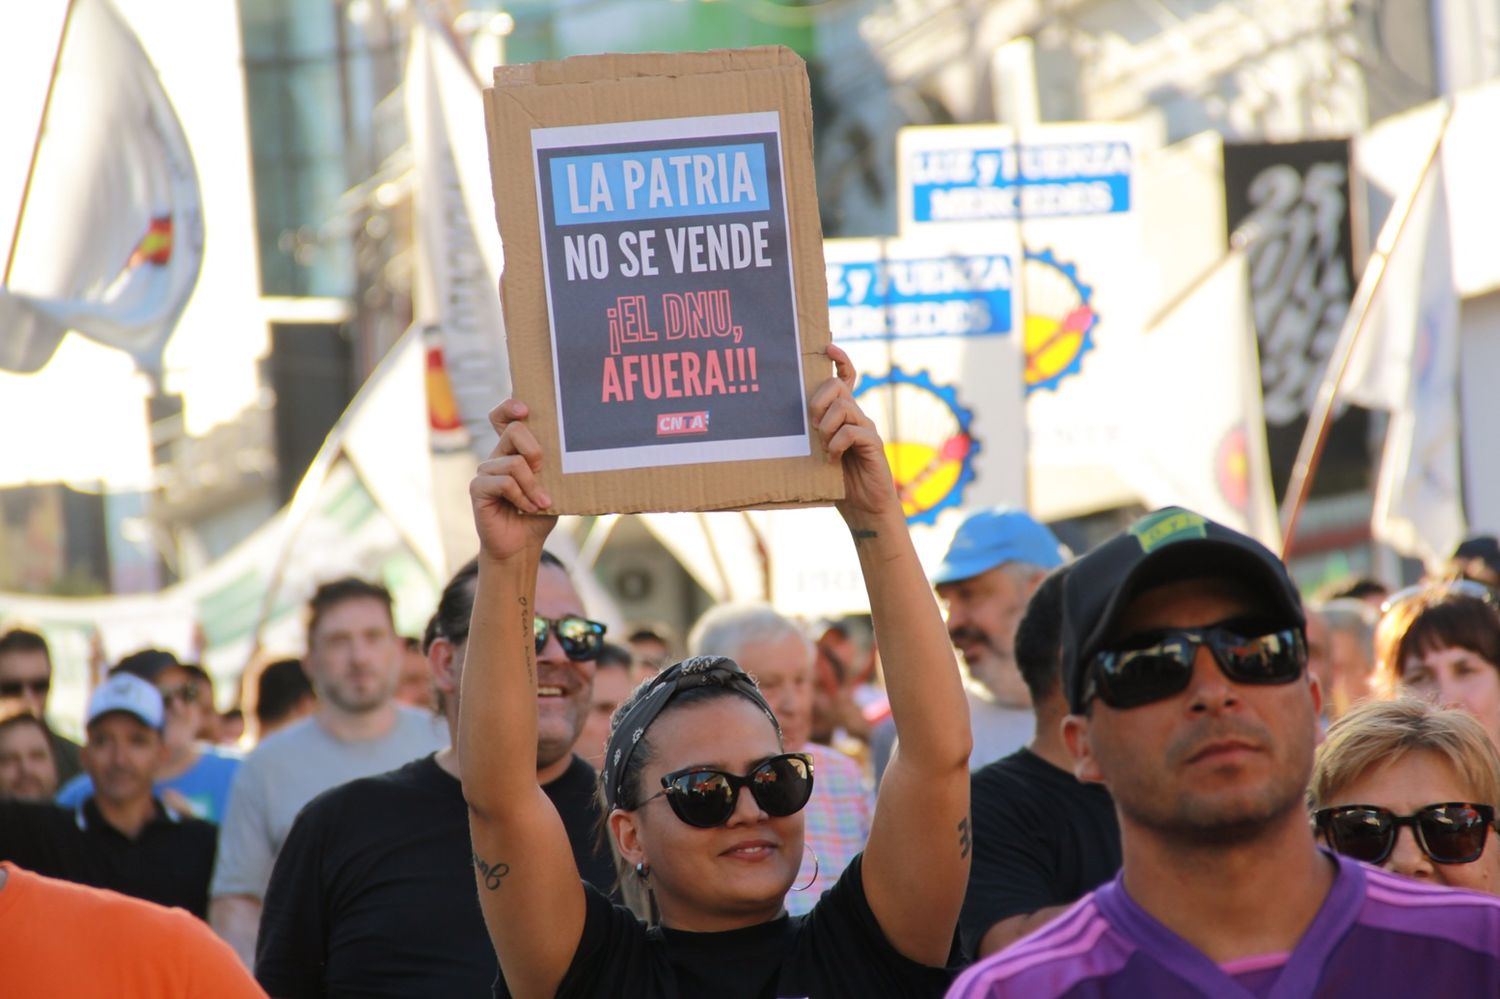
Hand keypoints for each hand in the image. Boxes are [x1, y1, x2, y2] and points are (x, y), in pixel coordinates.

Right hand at [470, 400, 557, 561]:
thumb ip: (554, 466)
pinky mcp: (478, 488)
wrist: (522, 545)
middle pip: (514, 431)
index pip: (503, 417)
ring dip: (534, 486)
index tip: (525, 409)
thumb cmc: (539, 513)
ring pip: (514, 463)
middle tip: (543, 472)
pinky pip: (505, 483)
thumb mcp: (553, 486)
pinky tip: (528, 508)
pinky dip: (523, 497)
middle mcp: (497, 456)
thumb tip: (573, 452)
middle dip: (535, 451)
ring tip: (541, 503)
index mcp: (513, 451)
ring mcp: (486, 471)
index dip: (510, 407)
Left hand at [810, 345, 898, 521]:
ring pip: (843, 407)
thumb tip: (790, 422)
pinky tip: (832, 459)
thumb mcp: (818, 452)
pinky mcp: (873, 443)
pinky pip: (851, 431)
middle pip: (838, 386)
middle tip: (813, 425)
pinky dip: (837, 444)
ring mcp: (866, 427)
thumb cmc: (837, 480)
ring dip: (826, 426)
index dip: (839, 359)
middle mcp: (857, 415)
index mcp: (843, 414)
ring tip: (824, 447)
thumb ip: (812, 433)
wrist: (863, 507)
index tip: (827, 346)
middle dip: (819, 401)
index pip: (845, 377)